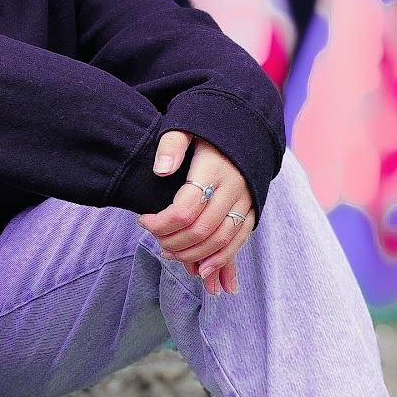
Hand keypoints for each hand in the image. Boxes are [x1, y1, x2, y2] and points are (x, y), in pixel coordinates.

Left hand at [137, 130, 256, 295]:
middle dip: (173, 242)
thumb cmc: (207, 129)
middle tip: (155, 240)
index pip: (185, 208)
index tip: (143, 220)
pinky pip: (239, 241)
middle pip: (202, 229)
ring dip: (194, 255)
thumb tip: (161, 170)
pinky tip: (203, 272)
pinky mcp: (253, 210)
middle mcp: (234, 187)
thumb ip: (171, 144)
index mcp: (214, 168)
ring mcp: (246, 200)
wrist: (244, 125)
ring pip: (221, 240)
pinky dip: (222, 260)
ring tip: (170, 255)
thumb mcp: (186, 126)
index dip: (160, 222)